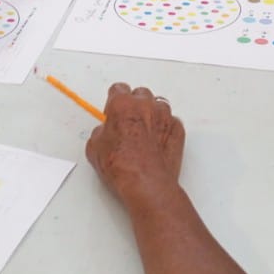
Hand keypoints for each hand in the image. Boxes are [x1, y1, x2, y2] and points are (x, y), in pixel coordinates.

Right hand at [86, 83, 185, 208]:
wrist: (146, 183)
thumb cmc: (122, 166)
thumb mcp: (95, 148)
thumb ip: (101, 131)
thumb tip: (105, 132)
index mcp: (123, 105)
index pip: (118, 89)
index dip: (114, 101)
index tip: (113, 111)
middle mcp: (145, 105)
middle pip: (140, 94)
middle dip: (134, 105)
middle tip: (129, 124)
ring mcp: (164, 115)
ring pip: (158, 105)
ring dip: (151, 114)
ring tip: (144, 133)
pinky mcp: (178, 128)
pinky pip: (171, 121)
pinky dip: (164, 128)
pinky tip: (157, 143)